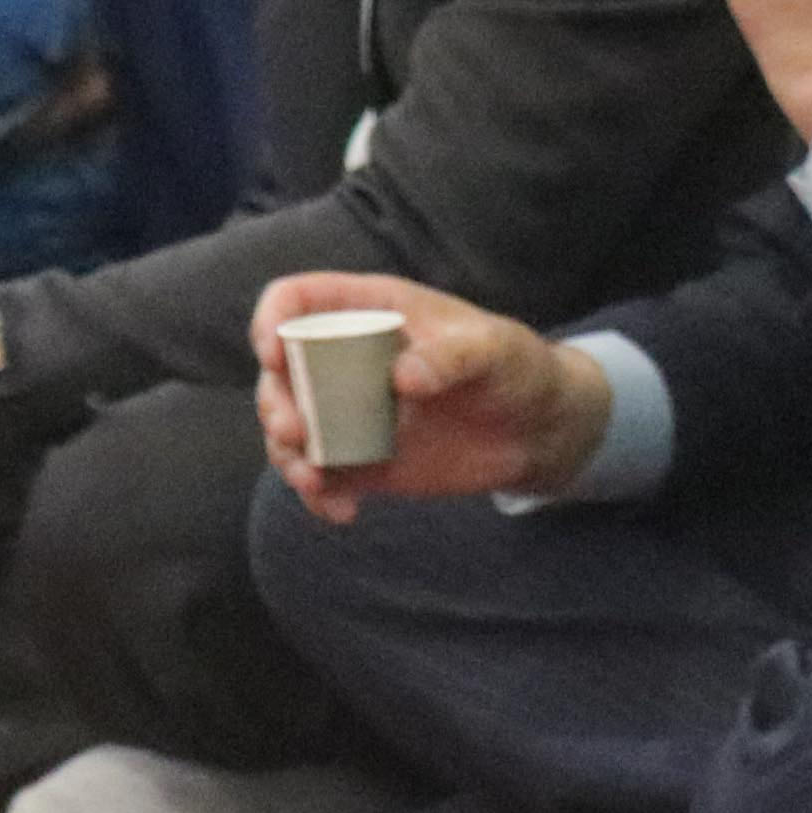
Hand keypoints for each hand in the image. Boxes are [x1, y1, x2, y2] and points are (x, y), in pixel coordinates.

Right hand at [249, 270, 603, 518]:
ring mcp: (347, 411)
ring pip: (289, 428)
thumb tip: (402, 379)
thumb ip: (453, 356)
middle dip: (275, 402)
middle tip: (296, 433)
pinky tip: (344, 511)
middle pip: (279, 372)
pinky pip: (320, 475)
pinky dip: (319, 496)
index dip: (273, 319)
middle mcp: (345, 359)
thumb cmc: (516, 367)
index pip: (297, 300)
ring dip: (287, 455)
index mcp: (369, 311)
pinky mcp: (359, 458)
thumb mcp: (495, 350)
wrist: (538, 428)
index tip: (275, 354)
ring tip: (315, 480)